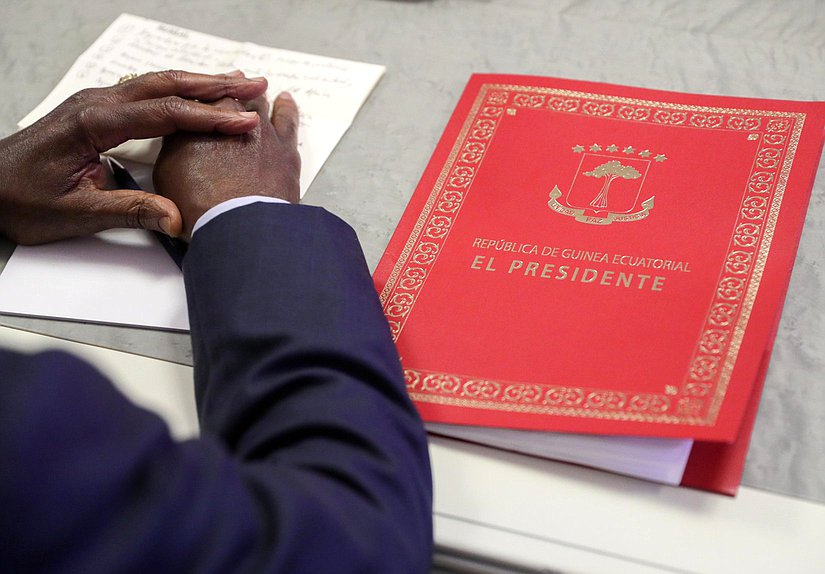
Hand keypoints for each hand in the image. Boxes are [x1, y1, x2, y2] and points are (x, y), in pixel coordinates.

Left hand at [0, 70, 268, 244]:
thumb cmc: (20, 200)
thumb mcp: (75, 213)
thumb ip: (129, 211)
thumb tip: (177, 218)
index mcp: (92, 123)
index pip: (164, 113)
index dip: (209, 117)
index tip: (244, 121)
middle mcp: (96, 104)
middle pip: (166, 86)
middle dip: (214, 86)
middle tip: (254, 84)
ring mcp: (95, 104)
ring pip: (156, 84)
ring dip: (198, 83)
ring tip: (236, 83)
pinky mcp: (96, 112)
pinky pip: (145, 93)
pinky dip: (178, 92)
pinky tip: (194, 96)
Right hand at [153, 91, 299, 238]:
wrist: (238, 222)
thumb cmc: (199, 204)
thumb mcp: (166, 175)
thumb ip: (174, 151)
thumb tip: (179, 145)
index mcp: (194, 120)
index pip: (193, 101)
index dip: (196, 101)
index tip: (198, 97)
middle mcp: (227, 116)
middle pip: (225, 96)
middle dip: (224, 92)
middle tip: (226, 86)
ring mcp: (259, 129)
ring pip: (257, 100)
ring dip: (254, 93)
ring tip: (255, 87)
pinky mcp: (284, 146)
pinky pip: (287, 117)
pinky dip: (286, 106)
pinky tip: (286, 100)